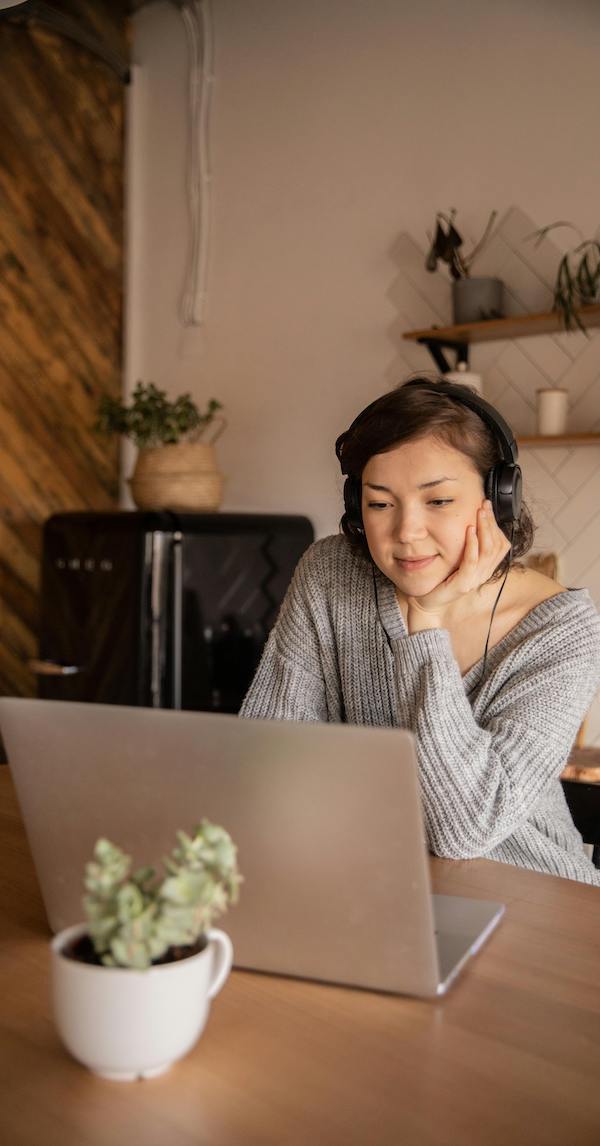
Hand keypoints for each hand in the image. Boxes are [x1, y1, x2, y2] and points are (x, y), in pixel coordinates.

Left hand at [406, 500, 511, 629]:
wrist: (427, 603)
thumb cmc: (441, 580)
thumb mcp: (458, 560)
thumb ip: (467, 547)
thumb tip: (470, 522)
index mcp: (485, 568)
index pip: (501, 544)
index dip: (496, 525)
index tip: (487, 507)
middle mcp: (484, 574)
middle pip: (497, 545)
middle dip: (491, 522)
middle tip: (484, 505)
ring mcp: (475, 579)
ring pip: (488, 551)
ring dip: (484, 529)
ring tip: (479, 514)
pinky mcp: (463, 583)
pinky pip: (472, 561)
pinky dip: (472, 544)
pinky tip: (469, 531)